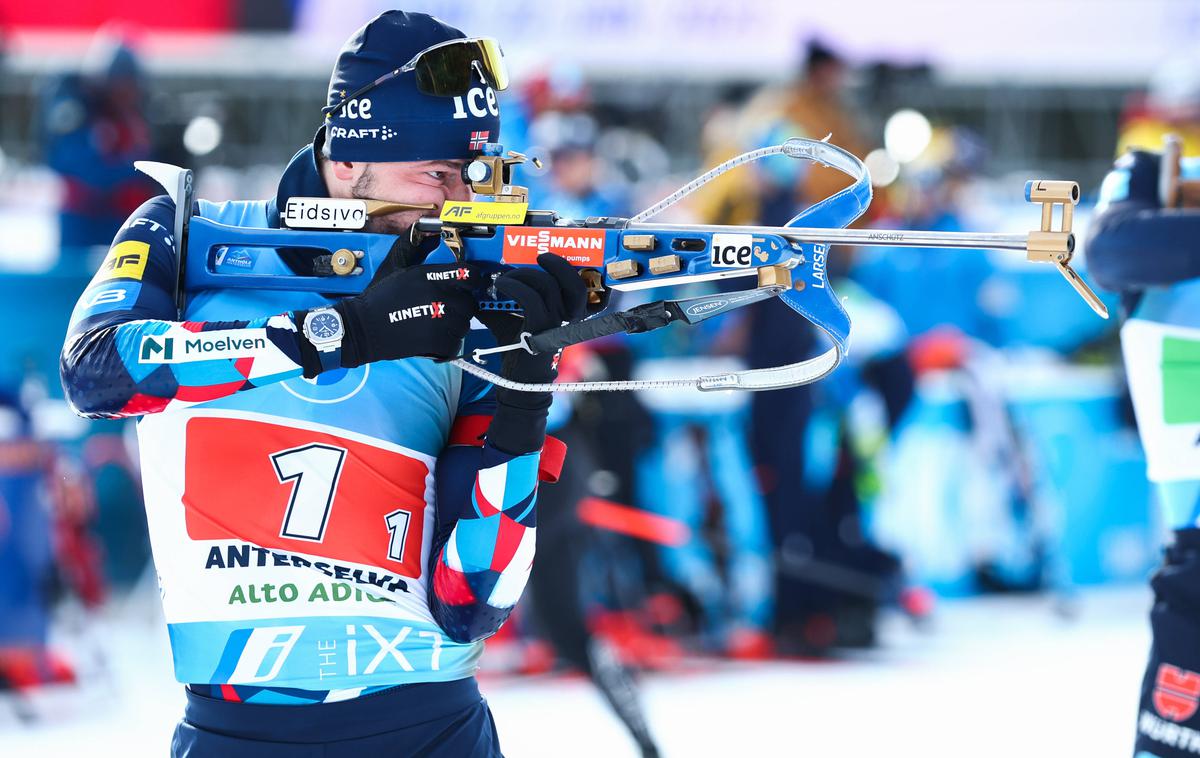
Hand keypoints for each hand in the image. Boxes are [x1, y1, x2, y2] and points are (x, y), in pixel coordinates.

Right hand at [300, 262, 480, 373]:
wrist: (362, 328)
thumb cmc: (379, 298)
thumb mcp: (395, 265)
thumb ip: (415, 247)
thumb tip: (431, 231)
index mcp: (429, 276)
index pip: (470, 275)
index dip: (472, 281)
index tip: (467, 287)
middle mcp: (437, 296)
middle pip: (470, 303)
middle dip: (460, 308)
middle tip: (444, 312)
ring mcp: (438, 320)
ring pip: (463, 325)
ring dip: (453, 328)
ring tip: (435, 327)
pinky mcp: (435, 342)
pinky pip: (455, 344)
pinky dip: (446, 345)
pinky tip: (432, 340)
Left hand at [480, 253, 587, 401]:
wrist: (517, 382)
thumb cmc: (517, 348)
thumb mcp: (511, 319)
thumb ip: (503, 300)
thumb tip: (480, 282)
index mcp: (568, 315)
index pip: (585, 290)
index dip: (576, 271)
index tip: (551, 258)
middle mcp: (568, 319)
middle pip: (575, 284)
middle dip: (558, 264)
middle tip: (539, 257)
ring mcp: (556, 324)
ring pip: (549, 286)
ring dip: (525, 274)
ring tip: (508, 275)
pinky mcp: (540, 329)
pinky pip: (530, 298)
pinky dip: (513, 286)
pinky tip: (500, 285)